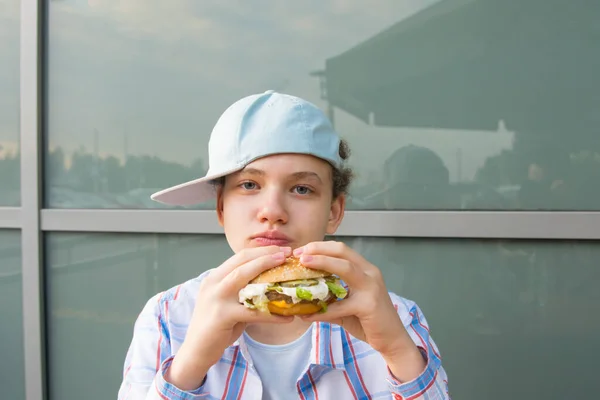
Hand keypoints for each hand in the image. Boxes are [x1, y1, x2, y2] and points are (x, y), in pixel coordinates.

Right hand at [167, 246, 293, 388]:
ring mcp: (216, 298)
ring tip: (287, 269)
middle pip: (242, 260)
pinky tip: (287, 316)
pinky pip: (252, 311)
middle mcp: (213, 283)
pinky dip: (272, 313)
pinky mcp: (222, 316)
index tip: (281, 250)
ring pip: (243, 276)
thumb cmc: (217, 326)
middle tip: (287, 253)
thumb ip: (243, 290)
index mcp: (215, 277)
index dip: (262, 251)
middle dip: (267, 254)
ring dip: (267, 269)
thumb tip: (271, 283)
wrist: (197, 350)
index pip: (239, 256)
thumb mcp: (228, 301)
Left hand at [295, 241, 424, 380]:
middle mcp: (370, 273)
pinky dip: (322, 310)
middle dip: (318, 249)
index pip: (341, 250)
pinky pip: (340, 305)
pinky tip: (307, 315)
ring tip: (303, 263)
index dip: (320, 247)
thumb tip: (302, 303)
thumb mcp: (347, 307)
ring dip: (322, 262)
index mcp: (365, 270)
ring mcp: (371, 287)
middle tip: (298, 253)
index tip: (301, 251)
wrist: (392, 340)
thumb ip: (329, 300)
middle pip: (342, 251)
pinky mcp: (369, 305)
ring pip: (345, 268)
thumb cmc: (370, 321)